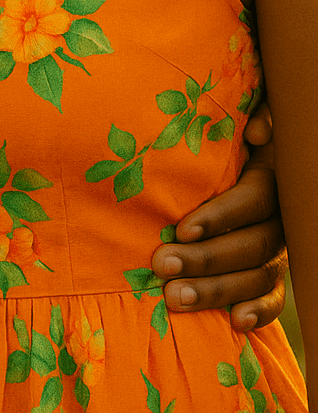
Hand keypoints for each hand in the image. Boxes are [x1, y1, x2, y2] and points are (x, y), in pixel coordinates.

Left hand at [150, 103, 285, 330]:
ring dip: (216, 290)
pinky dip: (258, 312)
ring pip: (255, 276)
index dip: (220, 216)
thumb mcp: (230, 125)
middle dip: (205, 259)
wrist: (227, 165)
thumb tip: (258, 131)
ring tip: (174, 298)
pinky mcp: (270, 275)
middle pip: (251, 245)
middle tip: (161, 265)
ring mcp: (277, 250)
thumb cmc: (216, 141)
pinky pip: (272, 299)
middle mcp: (277, 218)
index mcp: (268, 178)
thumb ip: (251, 116)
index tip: (181, 228)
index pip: (252, 201)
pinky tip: (235, 322)